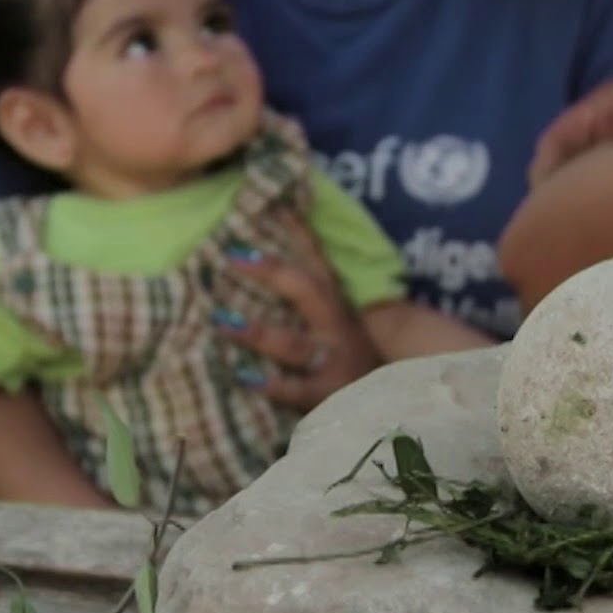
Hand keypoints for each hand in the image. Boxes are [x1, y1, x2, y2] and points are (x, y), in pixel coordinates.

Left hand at [219, 209, 381, 412]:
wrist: (393, 409)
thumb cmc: (353, 364)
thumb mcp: (339, 326)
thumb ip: (309, 298)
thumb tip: (265, 259)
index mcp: (337, 306)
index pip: (316, 261)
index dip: (296, 231)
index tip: (270, 203)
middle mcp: (336, 328)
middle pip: (305, 292)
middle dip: (271, 272)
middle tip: (231, 255)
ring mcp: (332, 362)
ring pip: (292, 343)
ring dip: (255, 331)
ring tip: (219, 319)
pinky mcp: (326, 397)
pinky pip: (292, 390)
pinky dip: (267, 384)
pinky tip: (241, 376)